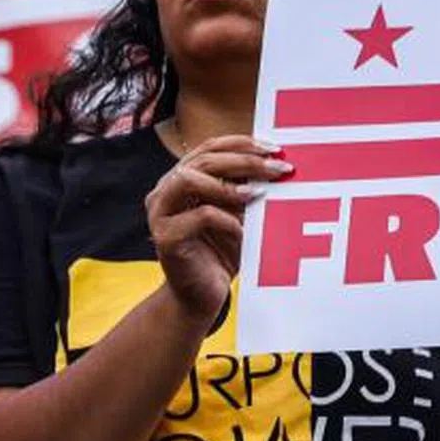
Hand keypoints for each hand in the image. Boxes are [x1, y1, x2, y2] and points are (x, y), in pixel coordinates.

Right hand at [145, 135, 292, 323]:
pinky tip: (244, 230)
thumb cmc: (223, 252)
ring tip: (259, 194)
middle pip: (203, 160)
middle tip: (278, 169)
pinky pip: (200, 216)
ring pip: (189, 179)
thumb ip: (248, 189)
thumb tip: (279, 166)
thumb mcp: (240, 214)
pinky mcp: (165, 237)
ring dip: (230, 184)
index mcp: (182, 179)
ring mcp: (161, 213)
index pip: (210, 147)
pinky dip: (227, 219)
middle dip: (244, 161)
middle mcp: (166, 191)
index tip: (275, 148)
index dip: (242, 143)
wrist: (202, 297)